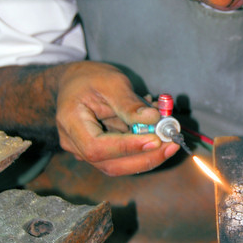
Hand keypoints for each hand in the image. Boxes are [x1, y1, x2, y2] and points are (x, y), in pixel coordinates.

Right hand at [56, 61, 178, 174]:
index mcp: (70, 122)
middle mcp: (74, 143)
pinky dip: (141, 148)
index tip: (155, 140)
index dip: (127, 147)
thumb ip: (130, 103)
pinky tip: (155, 132)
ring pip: (118, 164)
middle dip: (145, 157)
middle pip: (109, 164)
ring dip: (147, 155)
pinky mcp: (98, 152)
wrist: (74, 81)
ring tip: (167, 135)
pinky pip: (121, 157)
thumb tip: (154, 119)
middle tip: (172, 145)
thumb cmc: (89, 77)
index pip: (96, 147)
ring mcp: (84, 151)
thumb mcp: (111, 82)